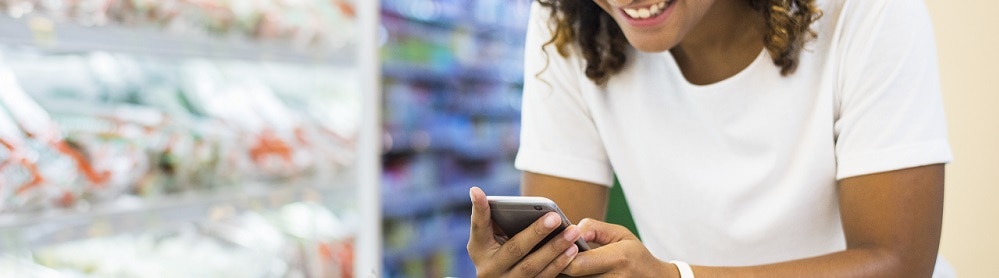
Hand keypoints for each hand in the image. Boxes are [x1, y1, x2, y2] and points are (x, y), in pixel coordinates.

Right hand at [467, 187, 581, 276]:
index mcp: (479, 249)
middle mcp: (489, 269)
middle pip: (515, 249)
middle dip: (536, 232)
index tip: (476, 190)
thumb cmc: (499, 249)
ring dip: (555, 249)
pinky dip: (559, 264)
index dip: (479, 208)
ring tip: (572, 233)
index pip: (478, 226)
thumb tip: (479, 191)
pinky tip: (572, 250)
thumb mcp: (489, 238)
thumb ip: (492, 218)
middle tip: (555, 217)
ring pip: (533, 267)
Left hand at [562, 219, 676, 276]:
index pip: (578, 264)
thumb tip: (572, 231)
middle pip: (572, 277)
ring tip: (562, 261)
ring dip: (565, 273)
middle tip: (553, 253)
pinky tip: (572, 271)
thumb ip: (595, 229)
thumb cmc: (635, 255)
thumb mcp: (620, 234)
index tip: (559, 245)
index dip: (563, 255)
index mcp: (618, 259)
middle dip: (560, 264)